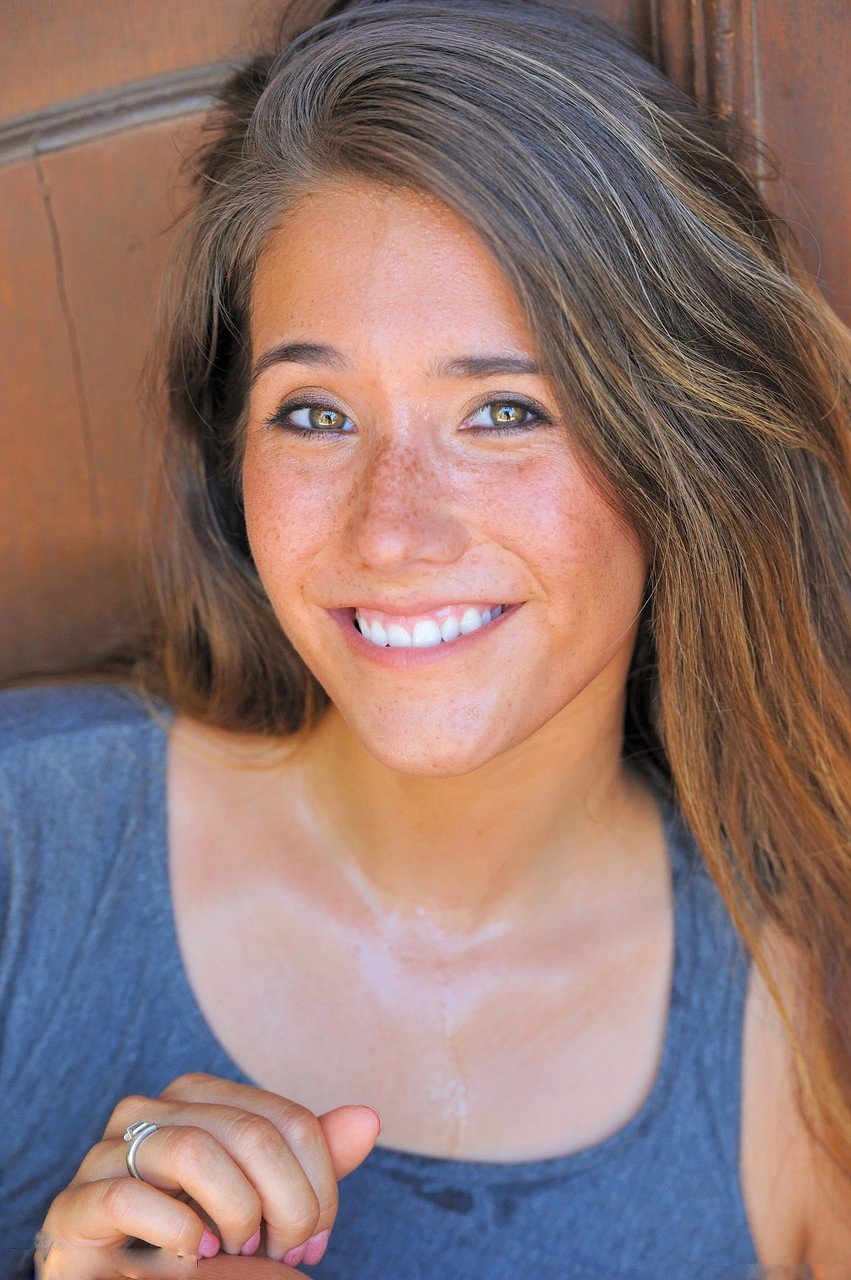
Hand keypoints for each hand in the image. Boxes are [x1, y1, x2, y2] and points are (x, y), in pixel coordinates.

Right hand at [33, 1072, 381, 1277]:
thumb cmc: (196, 1249)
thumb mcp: (263, 1208)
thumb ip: (309, 1167)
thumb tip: (369, 1118)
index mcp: (198, 1099)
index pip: (286, 1120)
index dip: (318, 1183)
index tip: (315, 1241)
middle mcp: (149, 1111)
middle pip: (249, 1133)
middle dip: (286, 1204)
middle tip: (284, 1253)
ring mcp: (104, 1155)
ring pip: (193, 1150)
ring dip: (234, 1214)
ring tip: (235, 1251)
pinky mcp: (73, 1208)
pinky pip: (132, 1198)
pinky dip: (178, 1232)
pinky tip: (193, 1256)